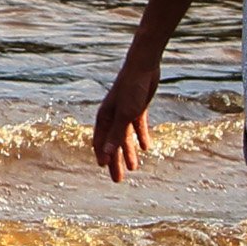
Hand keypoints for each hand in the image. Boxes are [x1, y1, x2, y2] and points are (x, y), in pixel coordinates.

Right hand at [94, 55, 159, 179]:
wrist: (143, 66)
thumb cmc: (131, 89)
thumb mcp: (126, 115)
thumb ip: (116, 135)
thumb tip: (106, 155)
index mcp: (105, 118)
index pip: (100, 142)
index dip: (102, 156)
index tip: (104, 169)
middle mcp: (112, 116)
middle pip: (112, 143)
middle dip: (115, 161)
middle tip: (118, 180)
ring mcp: (125, 112)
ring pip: (125, 137)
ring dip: (128, 152)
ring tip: (134, 168)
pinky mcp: (137, 107)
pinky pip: (137, 127)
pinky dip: (140, 137)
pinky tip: (146, 148)